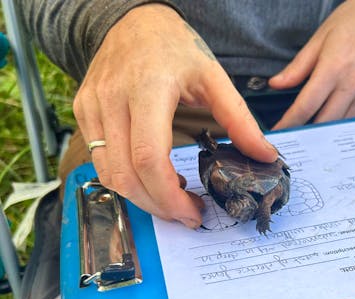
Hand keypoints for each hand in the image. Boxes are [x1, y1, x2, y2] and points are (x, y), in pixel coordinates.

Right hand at [73, 4, 277, 227]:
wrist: (134, 20)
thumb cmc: (174, 46)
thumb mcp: (213, 76)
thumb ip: (239, 119)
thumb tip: (264, 155)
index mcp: (148, 88)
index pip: (148, 157)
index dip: (169, 195)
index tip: (193, 212)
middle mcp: (112, 99)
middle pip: (125, 174)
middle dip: (158, 206)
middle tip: (187, 215)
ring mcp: (92, 107)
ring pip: (107, 174)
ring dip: (140, 197)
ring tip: (171, 199)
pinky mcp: (84, 112)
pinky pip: (99, 160)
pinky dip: (125, 179)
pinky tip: (151, 177)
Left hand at [269, 0, 354, 128]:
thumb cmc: (351, 22)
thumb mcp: (319, 39)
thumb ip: (297, 67)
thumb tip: (275, 84)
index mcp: (333, 68)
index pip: (306, 106)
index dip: (290, 123)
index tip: (279, 133)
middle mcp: (353, 83)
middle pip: (325, 122)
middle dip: (306, 135)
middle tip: (293, 140)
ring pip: (343, 126)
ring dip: (326, 135)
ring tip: (311, 140)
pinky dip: (345, 128)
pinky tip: (334, 131)